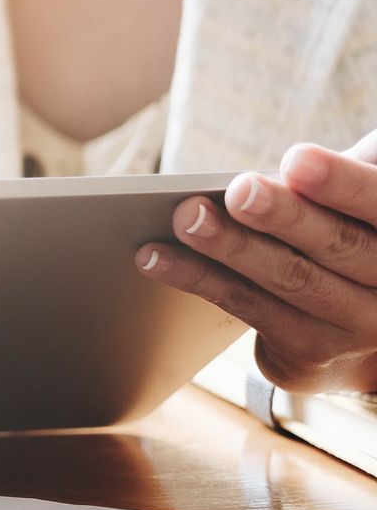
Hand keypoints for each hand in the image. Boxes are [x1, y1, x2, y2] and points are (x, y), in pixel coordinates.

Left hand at [137, 136, 376, 394]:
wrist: (367, 327)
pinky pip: (244, 306)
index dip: (342, 185)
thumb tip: (302, 156)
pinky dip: (196, 277)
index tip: (296, 160)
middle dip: (282, 217)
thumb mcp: (361, 201)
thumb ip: (349, 175)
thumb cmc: (353, 229)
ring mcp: (353, 329)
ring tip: (185, 216)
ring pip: (286, 280)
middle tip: (237, 190)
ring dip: (229, 246)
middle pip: (337, 246)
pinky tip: (153, 255)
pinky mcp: (305, 353)